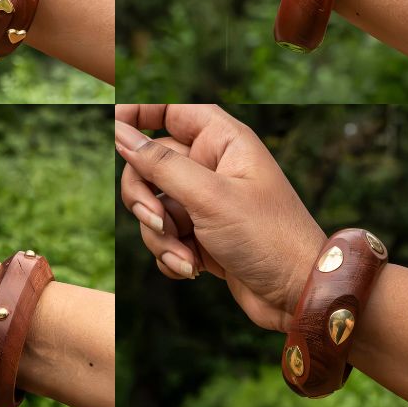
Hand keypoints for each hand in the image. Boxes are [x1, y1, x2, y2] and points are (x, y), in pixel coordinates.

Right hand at [115, 104, 324, 331]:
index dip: (139, 114)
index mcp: (222, 143)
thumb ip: (160, 164)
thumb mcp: (208, 197)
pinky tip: (193, 269)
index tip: (110, 125)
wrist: (296, 294)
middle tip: (159, 222)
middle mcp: (211, 169)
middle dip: (145, 200)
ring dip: (161, 238)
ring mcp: (203, 204)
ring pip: (152, 208)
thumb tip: (120, 134)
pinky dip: (171, 256)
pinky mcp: (199, 236)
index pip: (171, 112)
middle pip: (148, 167)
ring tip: (189, 260)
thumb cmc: (267, 237)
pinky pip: (163, 238)